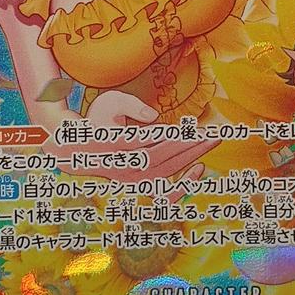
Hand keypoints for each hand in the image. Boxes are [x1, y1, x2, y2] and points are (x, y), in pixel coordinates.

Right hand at [83, 90, 213, 181]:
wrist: (82, 150)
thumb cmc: (100, 120)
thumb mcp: (110, 102)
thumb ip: (131, 105)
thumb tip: (154, 117)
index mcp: (109, 144)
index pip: (139, 140)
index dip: (162, 133)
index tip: (186, 126)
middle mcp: (120, 166)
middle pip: (157, 156)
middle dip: (187, 143)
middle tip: (211, 132)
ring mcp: (131, 179)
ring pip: (164, 171)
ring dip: (191, 156)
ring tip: (212, 140)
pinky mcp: (140, 185)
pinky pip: (164, 192)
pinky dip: (183, 184)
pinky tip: (200, 168)